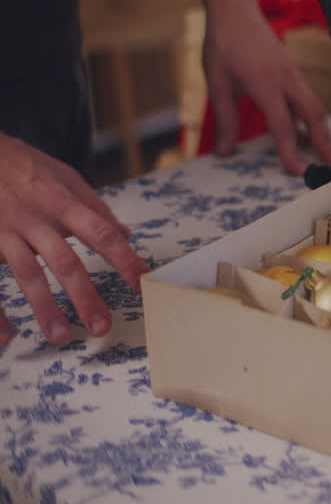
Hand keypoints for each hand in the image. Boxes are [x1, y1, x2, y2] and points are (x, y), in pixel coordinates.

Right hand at [0, 134, 149, 345]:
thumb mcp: (64, 176)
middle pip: (65, 262)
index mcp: (62, 202)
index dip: (125, 260)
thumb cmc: (24, 166)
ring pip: (27, 274)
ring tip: (60, 337)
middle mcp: (35, 218)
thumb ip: (94, 208)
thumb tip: (126, 234)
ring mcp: (4, 231)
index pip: (102, 234)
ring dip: (44, 309)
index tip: (144, 285)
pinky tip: (6, 336)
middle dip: (85, 297)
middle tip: (102, 327)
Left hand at [202, 0, 330, 174]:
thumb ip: (225, 119)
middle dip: (325, 141)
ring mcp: (293, 74)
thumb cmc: (223, 45)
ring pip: (315, 106)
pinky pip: (307, 98)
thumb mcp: (217, 83)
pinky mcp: (293, 72)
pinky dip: (313, 119)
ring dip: (324, 131)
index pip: (283, 125)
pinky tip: (311, 134)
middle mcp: (286, 79)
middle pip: (314, 115)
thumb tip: (224, 152)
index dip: (291, 151)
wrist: (236, 10)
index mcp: (265, 84)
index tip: (297, 171)